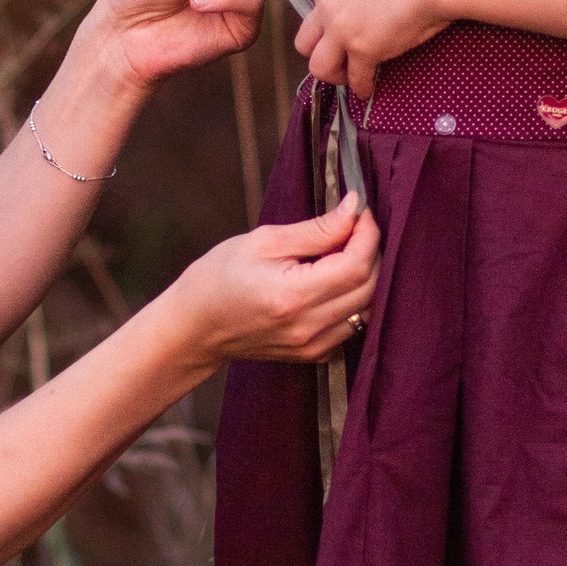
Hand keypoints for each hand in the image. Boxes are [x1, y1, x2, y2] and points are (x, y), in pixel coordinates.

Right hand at [169, 195, 379, 367]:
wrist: (195, 326)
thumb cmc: (219, 277)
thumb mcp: (263, 241)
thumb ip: (316, 229)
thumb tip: (354, 210)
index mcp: (292, 296)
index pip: (355, 265)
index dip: (367, 235)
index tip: (361, 212)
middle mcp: (307, 326)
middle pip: (369, 287)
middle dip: (371, 252)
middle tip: (353, 229)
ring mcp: (312, 346)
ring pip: (367, 308)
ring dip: (365, 277)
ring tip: (341, 254)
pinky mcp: (313, 354)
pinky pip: (353, 326)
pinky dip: (354, 301)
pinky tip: (332, 283)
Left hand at [298, 0, 467, 100]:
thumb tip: (367, 14)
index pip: (313, 16)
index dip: (324, 34)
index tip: (338, 43)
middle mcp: (330, 6)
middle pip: (303, 44)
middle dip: (320, 57)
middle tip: (340, 64)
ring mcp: (343, 29)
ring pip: (319, 67)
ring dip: (335, 76)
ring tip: (352, 79)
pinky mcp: (363, 48)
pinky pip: (355, 78)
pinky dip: (362, 87)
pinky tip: (368, 89)